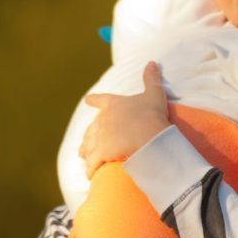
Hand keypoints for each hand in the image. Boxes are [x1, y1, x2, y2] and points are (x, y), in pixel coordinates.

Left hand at [79, 62, 170, 178]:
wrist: (147, 135)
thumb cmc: (151, 114)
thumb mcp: (153, 94)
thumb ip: (151, 78)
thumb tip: (152, 62)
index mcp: (114, 105)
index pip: (101, 100)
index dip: (94, 100)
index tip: (87, 100)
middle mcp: (103, 120)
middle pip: (91, 128)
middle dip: (88, 136)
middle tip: (84, 144)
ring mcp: (99, 138)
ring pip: (88, 146)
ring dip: (87, 153)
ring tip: (85, 160)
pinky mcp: (100, 154)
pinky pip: (92, 164)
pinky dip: (91, 170)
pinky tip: (90, 176)